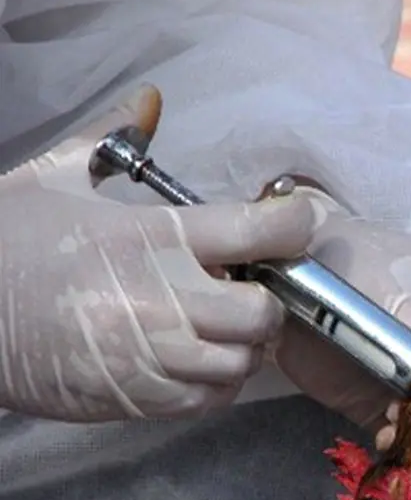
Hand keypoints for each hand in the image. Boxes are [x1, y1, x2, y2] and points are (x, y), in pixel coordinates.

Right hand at [0, 84, 317, 421]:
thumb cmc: (5, 242)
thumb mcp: (52, 178)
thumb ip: (109, 138)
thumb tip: (148, 99)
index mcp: (148, 237)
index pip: (256, 232)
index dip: (290, 225)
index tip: (293, 221)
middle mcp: (161, 299)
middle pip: (262, 311)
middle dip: (266, 300)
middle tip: (245, 288)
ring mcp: (152, 355)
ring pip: (241, 361)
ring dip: (241, 345)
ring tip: (218, 327)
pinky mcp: (139, 397)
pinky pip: (208, 400)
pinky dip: (214, 382)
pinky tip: (193, 359)